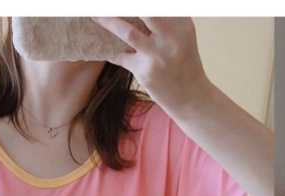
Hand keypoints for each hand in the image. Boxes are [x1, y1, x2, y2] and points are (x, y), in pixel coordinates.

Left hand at [91, 17, 210, 118]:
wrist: (190, 97)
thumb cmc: (184, 63)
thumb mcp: (183, 36)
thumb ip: (168, 19)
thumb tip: (142, 12)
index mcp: (182, 23)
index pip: (159, 5)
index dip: (142, 6)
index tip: (130, 5)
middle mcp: (170, 36)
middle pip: (145, 11)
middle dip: (122, 6)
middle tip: (100, 4)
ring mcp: (156, 55)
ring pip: (128, 33)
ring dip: (107, 21)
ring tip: (93, 15)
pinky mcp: (144, 72)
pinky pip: (120, 57)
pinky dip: (109, 51)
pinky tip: (99, 46)